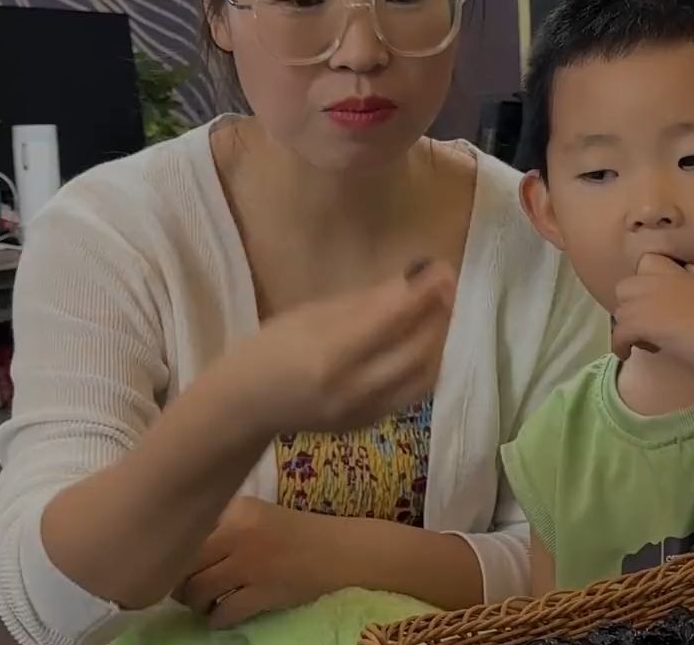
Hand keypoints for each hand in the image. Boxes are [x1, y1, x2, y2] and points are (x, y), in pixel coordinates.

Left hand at [175, 497, 347, 627]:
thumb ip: (220, 523)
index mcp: (236, 509)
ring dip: (195, 603)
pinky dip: (216, 619)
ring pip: (198, 591)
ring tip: (205, 602)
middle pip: (185, 563)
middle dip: (180, 581)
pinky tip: (222, 615)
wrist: (338, 550)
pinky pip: (223, 613)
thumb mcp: (255, 514)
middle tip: (186, 587)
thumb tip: (177, 548)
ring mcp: (251, 564)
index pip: (186, 532)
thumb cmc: (293, 531)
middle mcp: (239, 532)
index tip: (175, 561)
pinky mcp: (263, 593)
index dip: (174, 551)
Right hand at [216, 259, 454, 435]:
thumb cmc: (269, 351)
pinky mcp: (370, 424)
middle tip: (448, 286)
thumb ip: (362, 304)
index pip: (391, 320)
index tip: (441, 268)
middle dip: (439, 315)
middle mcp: (352, 389)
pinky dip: (427, 365)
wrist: (245, 408)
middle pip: (416, 351)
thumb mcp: (308, 315)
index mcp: (329, 355)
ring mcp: (364, 412)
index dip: (423, 292)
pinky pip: (412, 394)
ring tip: (442, 311)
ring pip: (423, 377)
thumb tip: (409, 282)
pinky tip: (427, 342)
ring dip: (440, 341)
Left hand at [610, 254, 693, 371]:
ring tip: (646, 342)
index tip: (653, 300)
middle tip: (646, 323)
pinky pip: (618, 334)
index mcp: (677, 272)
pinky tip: (627, 354)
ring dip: (628, 328)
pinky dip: (619, 345)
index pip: (645, 262)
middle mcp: (658, 282)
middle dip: (630, 304)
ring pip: (620, 312)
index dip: (644, 281)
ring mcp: (647, 301)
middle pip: (625, 287)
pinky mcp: (641, 323)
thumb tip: (688, 270)